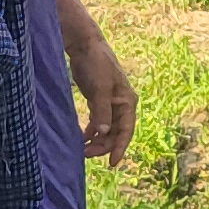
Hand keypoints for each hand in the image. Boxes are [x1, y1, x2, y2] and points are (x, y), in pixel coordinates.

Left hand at [67, 21, 137, 163]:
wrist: (84, 45)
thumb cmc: (95, 64)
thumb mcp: (99, 88)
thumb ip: (102, 111)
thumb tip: (103, 133)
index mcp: (127, 101)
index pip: (126, 130)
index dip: (120, 148)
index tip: (112, 163)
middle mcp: (121, 104)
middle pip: (115, 132)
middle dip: (103, 145)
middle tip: (85, 154)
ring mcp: (110, 103)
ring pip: (106, 129)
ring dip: (96, 140)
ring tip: (82, 149)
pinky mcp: (98, 100)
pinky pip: (98, 121)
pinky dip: (91, 130)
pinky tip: (82, 137)